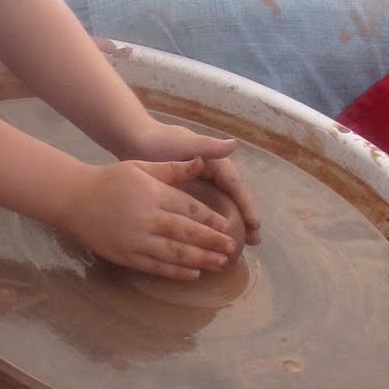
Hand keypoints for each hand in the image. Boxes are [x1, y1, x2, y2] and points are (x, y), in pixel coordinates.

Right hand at [58, 158, 241, 279]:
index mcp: (153, 193)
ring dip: (200, 260)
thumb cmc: (110, 179)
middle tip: (231, 249)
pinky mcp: (125, 255)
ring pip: (175, 254)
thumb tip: (203, 161)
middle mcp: (147, 217)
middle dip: (212, 243)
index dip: (211, 220)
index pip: (190, 208)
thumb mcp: (141, 166)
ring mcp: (136, 239)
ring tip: (219, 264)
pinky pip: (156, 267)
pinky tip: (193, 273)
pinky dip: (176, 272)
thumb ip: (174, 168)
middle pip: (187, 233)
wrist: (73, 198)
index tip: (227, 227)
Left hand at [125, 121, 260, 245]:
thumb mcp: (185, 143)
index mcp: (214, 163)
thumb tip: (233, 144)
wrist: (133, 140)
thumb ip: (207, 145)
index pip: (236, 186)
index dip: (247, 205)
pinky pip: (202, 212)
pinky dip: (209, 226)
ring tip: (239, 248)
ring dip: (230, 226)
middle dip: (245, 220)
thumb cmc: (159, 140)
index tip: (255, 224)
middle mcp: (211, 174)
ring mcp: (199, 184)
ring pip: (220, 207)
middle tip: (254, 242)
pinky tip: (210, 243)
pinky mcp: (185, 194)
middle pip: (232, 199)